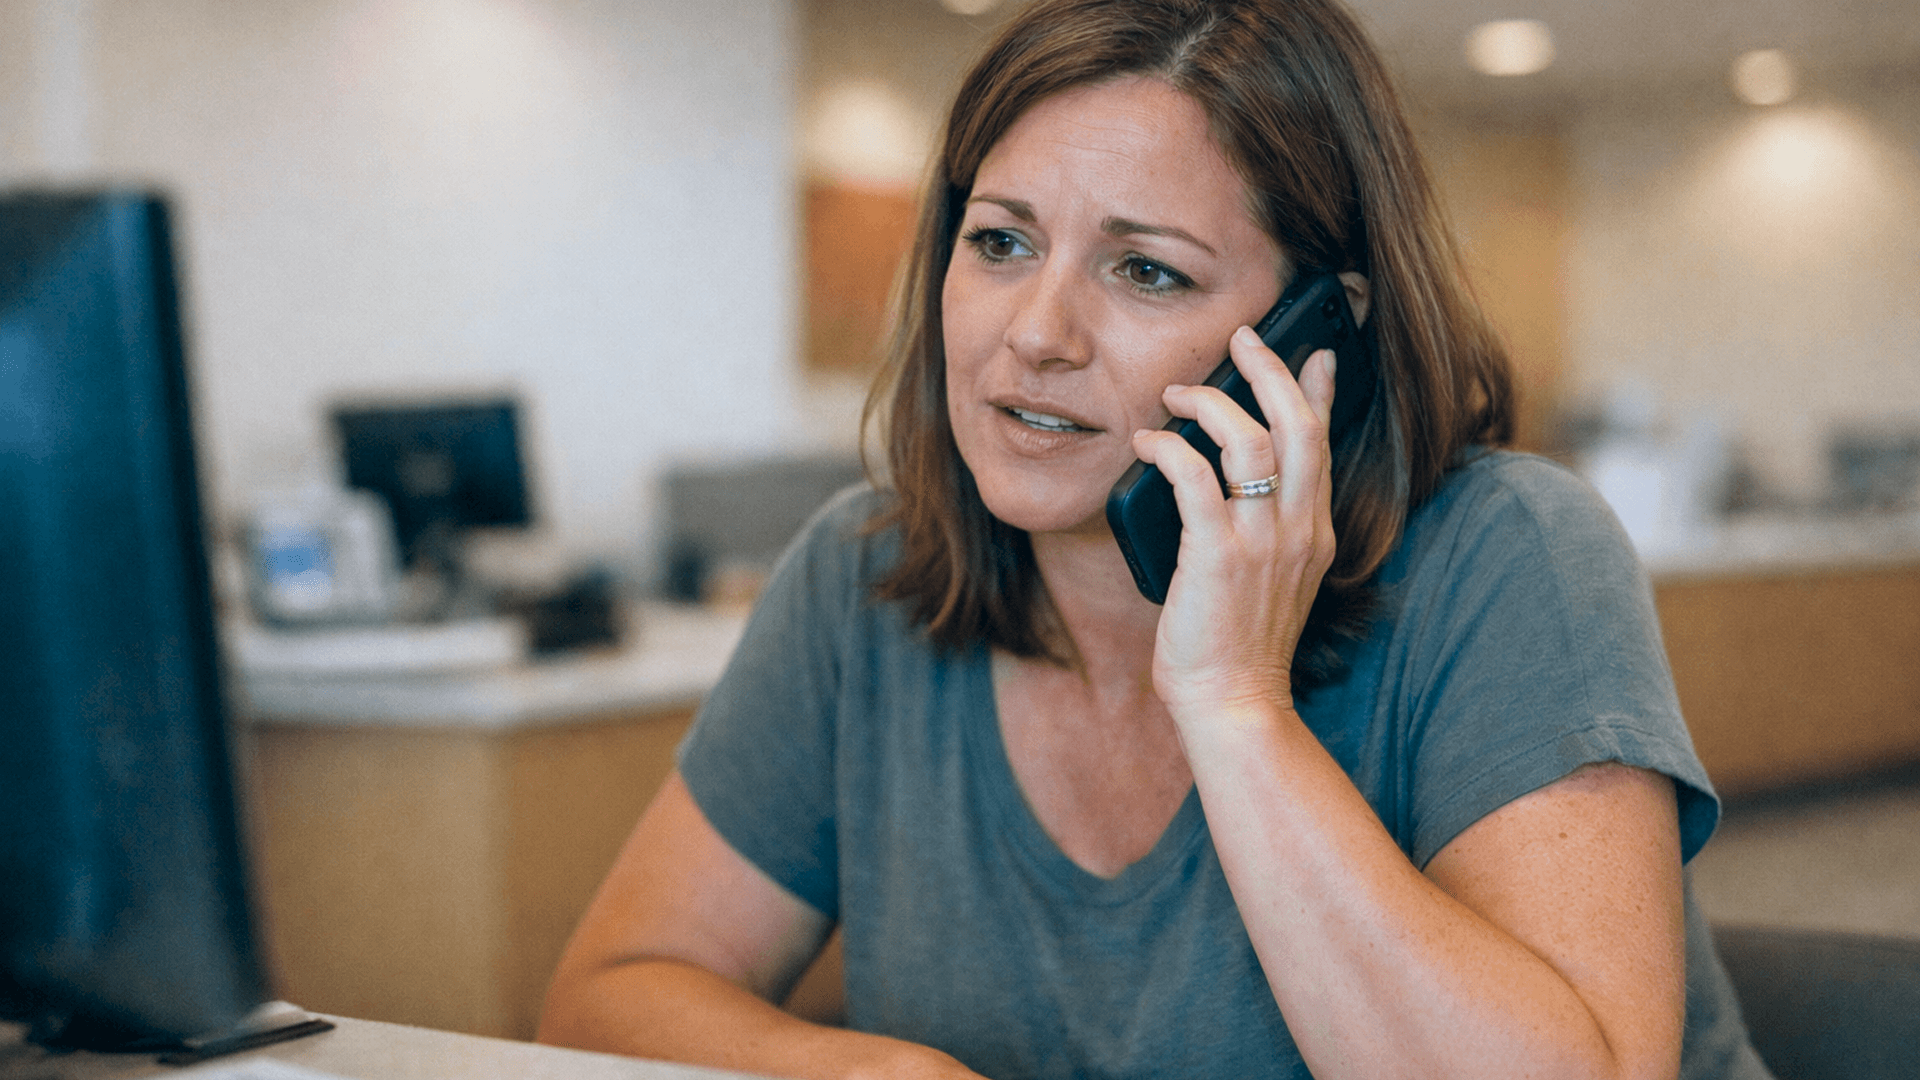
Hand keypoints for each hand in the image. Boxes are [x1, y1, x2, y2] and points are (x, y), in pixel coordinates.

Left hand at [1129, 328, 1337, 725]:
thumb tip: (1237, 480)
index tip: (1313, 353)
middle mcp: (1295, 529)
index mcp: (1312, 532)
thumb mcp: (1271, 579)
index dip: (1318, 391)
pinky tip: (1147, 443)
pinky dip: (1167, 449)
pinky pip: (1193, 478)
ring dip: (1209, 403)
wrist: (1234, 704)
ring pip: (1248, 439)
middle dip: (1270, 369)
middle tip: (1242, 338)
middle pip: (1297, 424)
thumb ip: (1267, 527)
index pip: (1322, 444)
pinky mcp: (1216, 554)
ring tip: (1177, 395)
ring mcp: (1260, 541)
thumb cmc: (1237, 645)